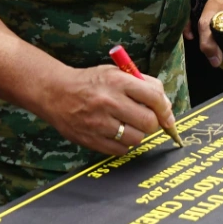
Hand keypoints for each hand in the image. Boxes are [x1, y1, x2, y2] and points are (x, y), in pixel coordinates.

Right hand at [35, 63, 176, 155]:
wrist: (55, 93)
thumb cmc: (90, 82)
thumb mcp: (115, 72)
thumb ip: (142, 84)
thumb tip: (165, 106)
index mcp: (118, 81)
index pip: (154, 98)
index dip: (165, 110)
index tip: (167, 116)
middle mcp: (109, 102)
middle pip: (148, 122)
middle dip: (152, 123)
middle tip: (145, 120)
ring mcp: (99, 123)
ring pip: (136, 139)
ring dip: (137, 134)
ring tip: (127, 125)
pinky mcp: (91, 139)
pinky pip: (121, 150)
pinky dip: (123, 145)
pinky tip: (116, 133)